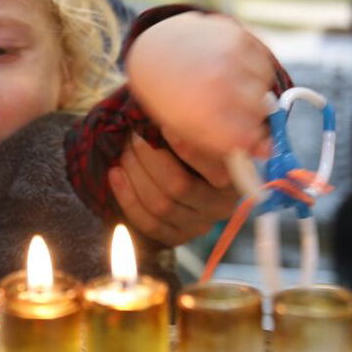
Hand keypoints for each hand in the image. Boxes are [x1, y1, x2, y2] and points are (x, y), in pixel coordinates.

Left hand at [110, 132, 240, 244]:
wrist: (187, 169)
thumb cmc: (194, 141)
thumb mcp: (203, 133)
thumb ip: (194, 128)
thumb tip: (171, 115)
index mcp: (235, 178)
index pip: (215, 171)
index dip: (188, 150)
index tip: (165, 127)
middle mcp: (221, 206)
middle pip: (179, 187)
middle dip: (149, 157)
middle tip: (134, 135)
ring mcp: (199, 226)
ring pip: (160, 205)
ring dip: (135, 174)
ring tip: (124, 151)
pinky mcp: (177, 236)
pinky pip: (148, 223)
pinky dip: (127, 196)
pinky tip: (115, 173)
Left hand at [125, 12, 275, 158]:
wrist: (158, 48)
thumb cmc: (175, 97)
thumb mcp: (189, 129)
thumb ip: (227, 143)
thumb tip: (268, 150)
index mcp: (202, 113)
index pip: (250, 137)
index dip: (253, 140)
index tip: (250, 139)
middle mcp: (218, 83)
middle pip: (262, 112)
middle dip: (252, 116)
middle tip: (234, 110)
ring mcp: (230, 57)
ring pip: (265, 87)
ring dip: (254, 92)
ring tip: (230, 87)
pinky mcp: (239, 36)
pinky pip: (265, 64)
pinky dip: (255, 71)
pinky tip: (233, 70)